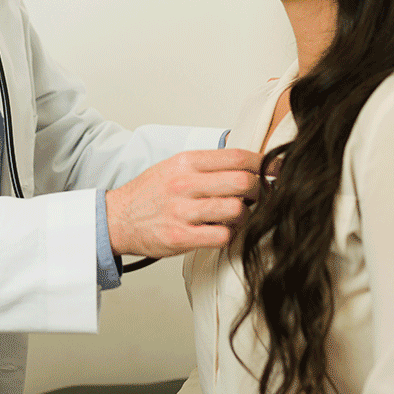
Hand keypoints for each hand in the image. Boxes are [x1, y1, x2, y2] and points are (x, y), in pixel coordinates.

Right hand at [105, 148, 265, 258]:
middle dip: (260, 190)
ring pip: (236, 209)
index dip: (265, 164)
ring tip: (237, 217)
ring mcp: (181, 210)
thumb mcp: (175, 167)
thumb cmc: (150, 194)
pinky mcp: (179, 236)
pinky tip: (222, 232)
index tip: (276, 170)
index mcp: (186, 161)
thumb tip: (250, 166)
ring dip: (245, 216)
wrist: (117, 218)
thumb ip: (208, 165)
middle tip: (260, 197)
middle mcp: (184, 183)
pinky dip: (229, 235)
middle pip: (243, 181)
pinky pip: (222, 235)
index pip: (238, 157)